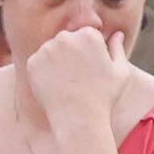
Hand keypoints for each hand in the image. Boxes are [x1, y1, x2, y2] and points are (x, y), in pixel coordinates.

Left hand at [20, 19, 134, 136]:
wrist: (78, 118)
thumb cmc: (104, 97)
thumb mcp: (120, 73)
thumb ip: (117, 49)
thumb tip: (117, 34)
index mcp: (88, 35)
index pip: (86, 35)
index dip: (91, 52)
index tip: (92, 69)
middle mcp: (65, 37)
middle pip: (67, 39)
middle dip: (72, 53)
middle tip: (79, 76)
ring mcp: (46, 49)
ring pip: (51, 50)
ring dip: (57, 60)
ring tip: (68, 82)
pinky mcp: (32, 62)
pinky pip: (38, 62)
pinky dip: (44, 71)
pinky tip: (55, 85)